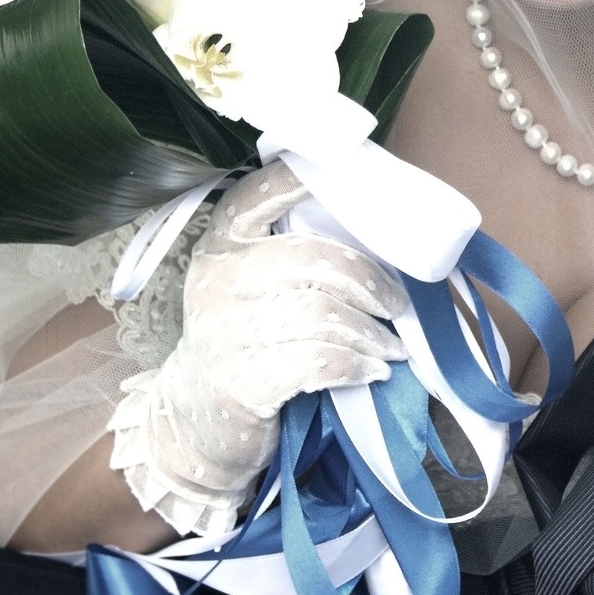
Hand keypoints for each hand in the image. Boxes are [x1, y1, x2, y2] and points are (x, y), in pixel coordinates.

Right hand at [186, 160, 404, 416]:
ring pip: (322, 313)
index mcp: (220, 245)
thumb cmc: (241, 341)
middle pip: (312, 257)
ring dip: (370, 332)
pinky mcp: (242, 381)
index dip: (300, 178)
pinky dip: (356, 365)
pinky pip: (318, 362)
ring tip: (391, 346)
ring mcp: (225, 331)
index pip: (257, 195)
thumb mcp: (246, 288)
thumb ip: (289, 255)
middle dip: (369, 281)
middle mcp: (217, 279)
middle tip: (397, 305)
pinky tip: (371, 371)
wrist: (196, 420)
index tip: (351, 174)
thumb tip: (376, 236)